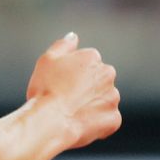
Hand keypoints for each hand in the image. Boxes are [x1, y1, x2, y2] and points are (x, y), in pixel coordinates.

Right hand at [27, 32, 121, 149]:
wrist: (50, 122)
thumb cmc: (45, 90)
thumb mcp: (47, 60)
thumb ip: (63, 45)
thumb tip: (73, 36)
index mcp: (92, 57)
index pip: (87, 65)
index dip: (72, 77)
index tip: (61, 86)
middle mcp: (108, 74)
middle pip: (98, 81)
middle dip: (86, 89)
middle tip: (67, 100)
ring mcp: (113, 97)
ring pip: (104, 100)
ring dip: (93, 105)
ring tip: (73, 113)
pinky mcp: (114, 118)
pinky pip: (108, 120)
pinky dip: (98, 123)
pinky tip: (82, 123)